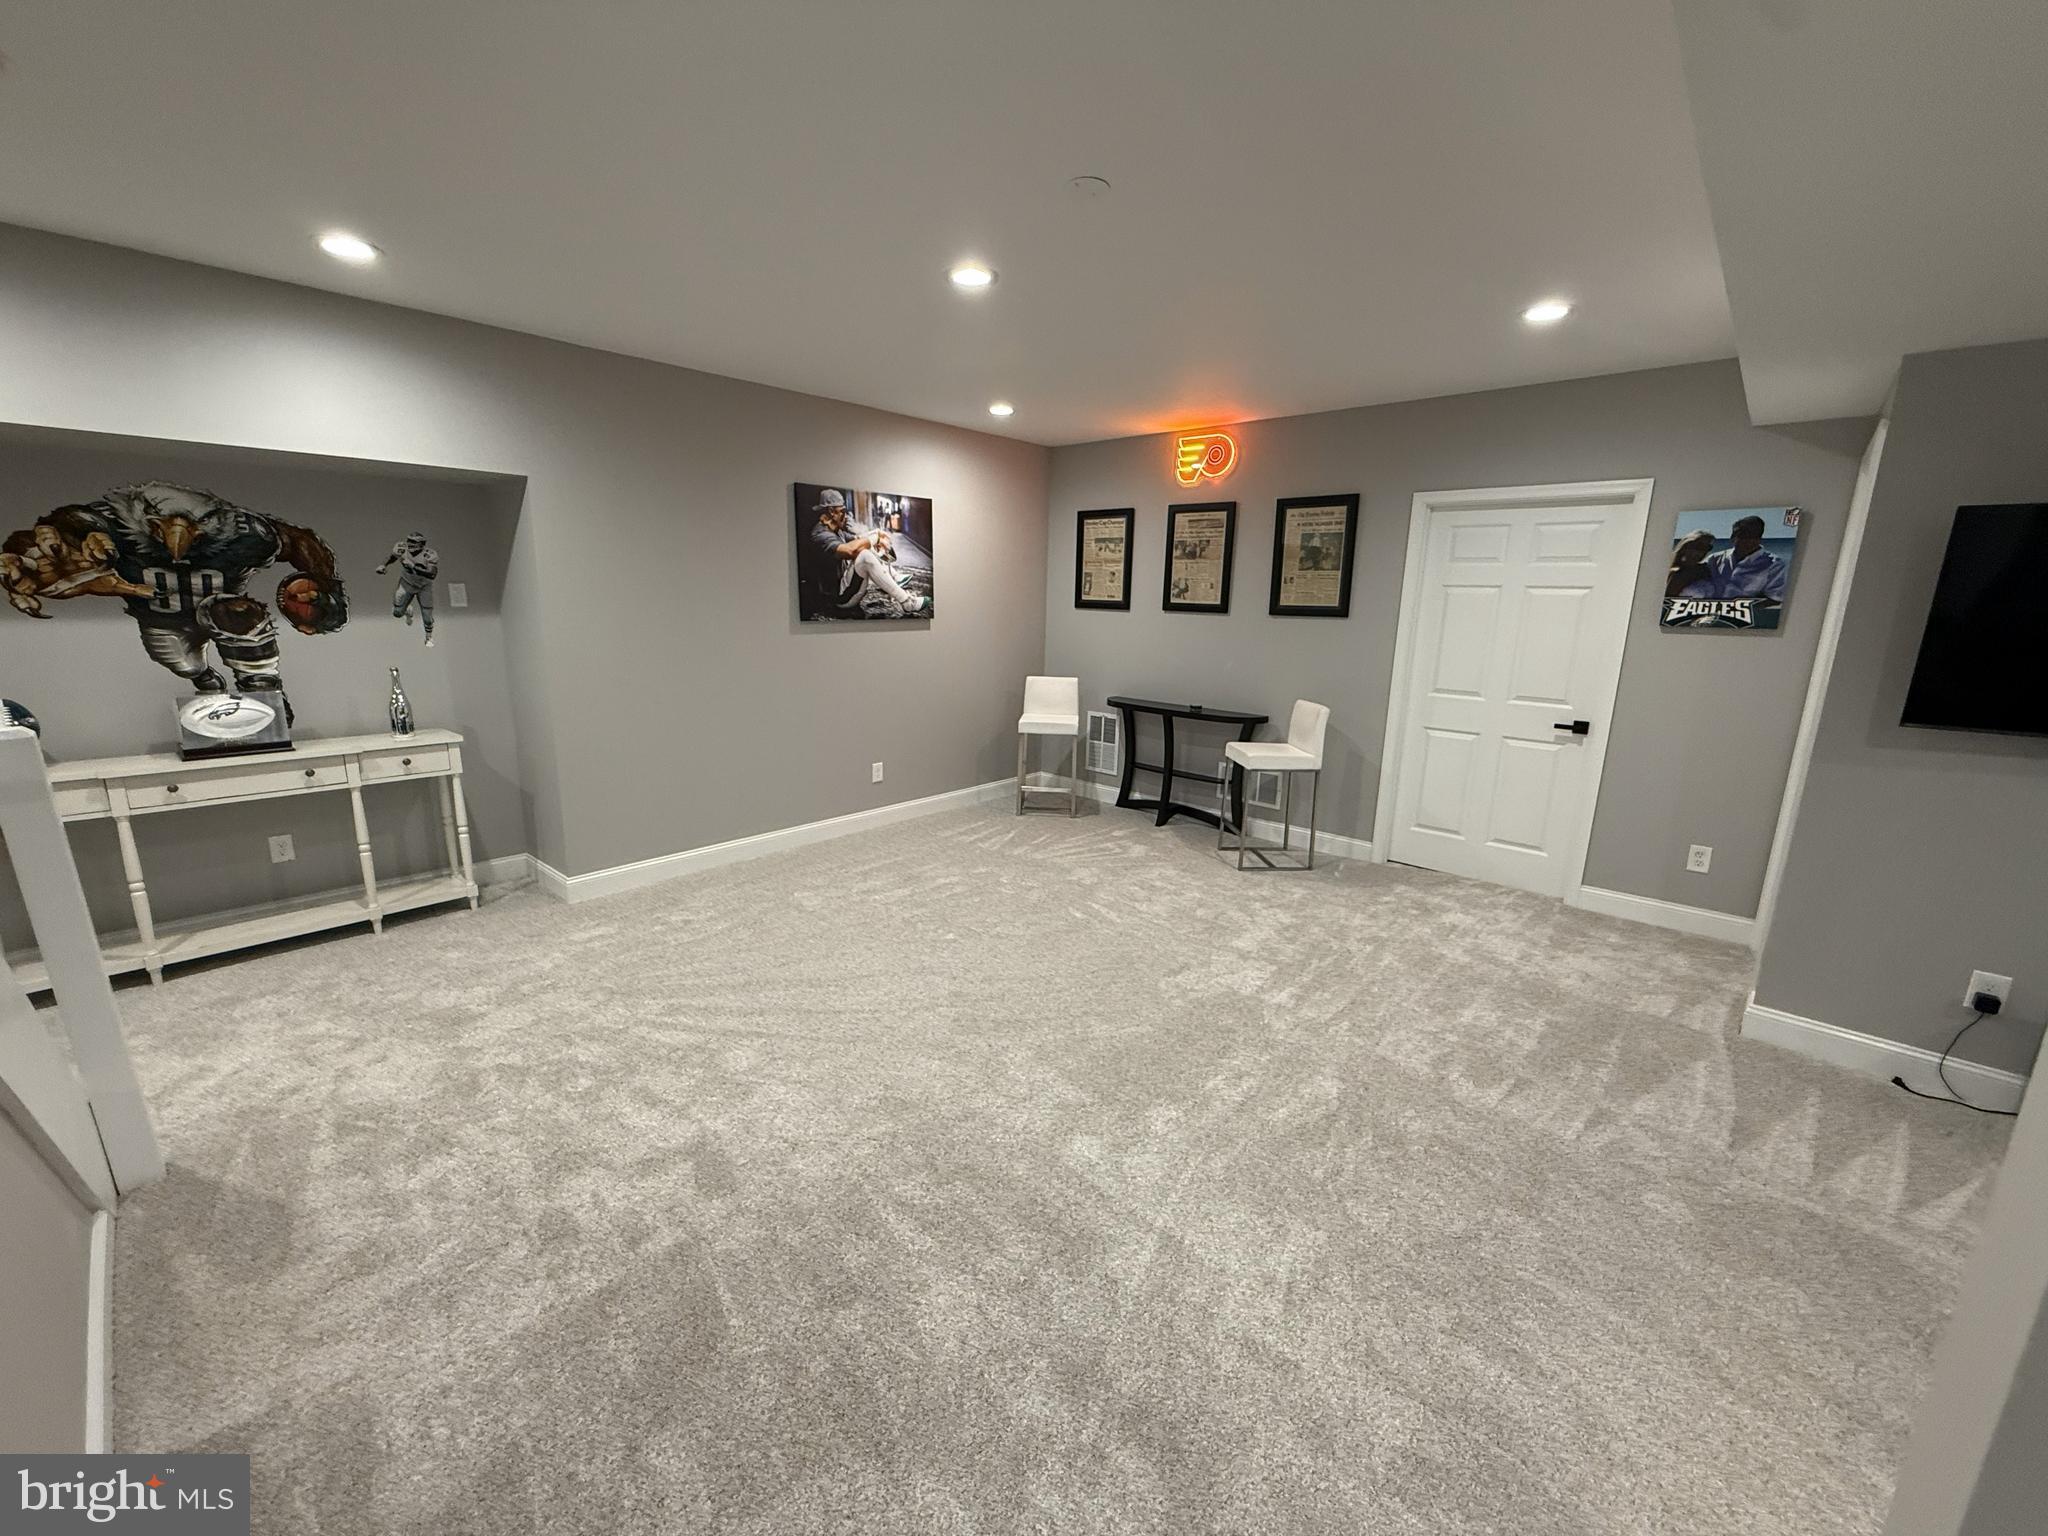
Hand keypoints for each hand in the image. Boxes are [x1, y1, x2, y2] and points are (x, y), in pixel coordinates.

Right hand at [2, 525, 150, 615]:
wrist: (67, 579)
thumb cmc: (84, 573)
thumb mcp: (106, 580)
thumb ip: (127, 585)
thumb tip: (151, 592)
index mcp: (73, 543)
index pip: (75, 534)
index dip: (88, 543)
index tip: (97, 557)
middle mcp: (48, 547)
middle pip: (41, 534)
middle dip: (48, 541)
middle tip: (57, 553)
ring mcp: (31, 560)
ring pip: (14, 552)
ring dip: (15, 563)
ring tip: (25, 576)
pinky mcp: (19, 577)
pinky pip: (7, 580)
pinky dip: (16, 593)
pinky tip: (31, 606)